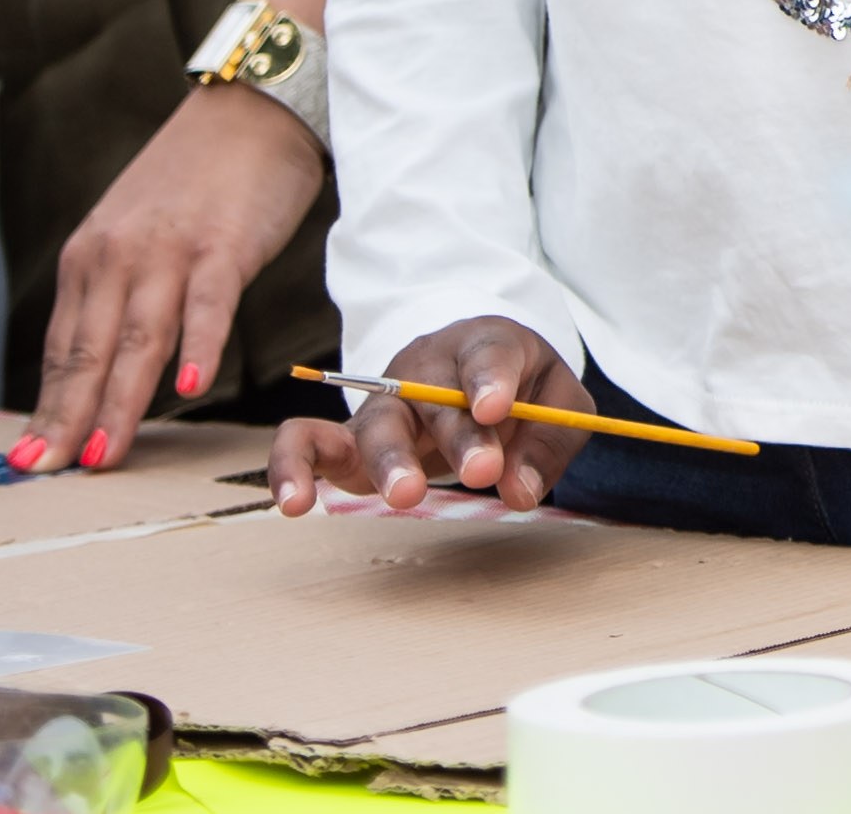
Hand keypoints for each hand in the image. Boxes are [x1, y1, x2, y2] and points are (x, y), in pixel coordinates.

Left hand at [14, 85, 322, 471]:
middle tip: (51, 470)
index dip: (48, 406)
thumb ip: (115, 290)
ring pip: (137, 339)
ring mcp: (170, 251)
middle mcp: (117, 256)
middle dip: (68, 418)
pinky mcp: (224, 244)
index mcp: (89, 258)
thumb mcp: (133, 230)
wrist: (250, 109)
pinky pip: (209, 304)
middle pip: (89, 352)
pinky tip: (193, 385)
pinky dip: (200, 345)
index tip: (32, 456)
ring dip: (120, 402)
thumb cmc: (196, 178)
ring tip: (104, 454)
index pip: (63, 348)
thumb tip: (101, 363)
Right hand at [267, 318, 581, 513]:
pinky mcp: (346, 438)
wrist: (470, 377)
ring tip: (408, 495)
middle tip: (483, 471)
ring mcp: (383, 403)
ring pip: (377, 422)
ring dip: (392, 459)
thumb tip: (519, 492)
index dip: (490, 379)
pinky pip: (305, 440)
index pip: (487, 353)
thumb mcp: (557, 402)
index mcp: (484, 346)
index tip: (494, 407)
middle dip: (460, 435)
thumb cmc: (519, 387)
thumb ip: (547, 443)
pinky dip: (293, 466)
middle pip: (435, 397)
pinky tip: (295, 503)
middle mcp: (426, 370)